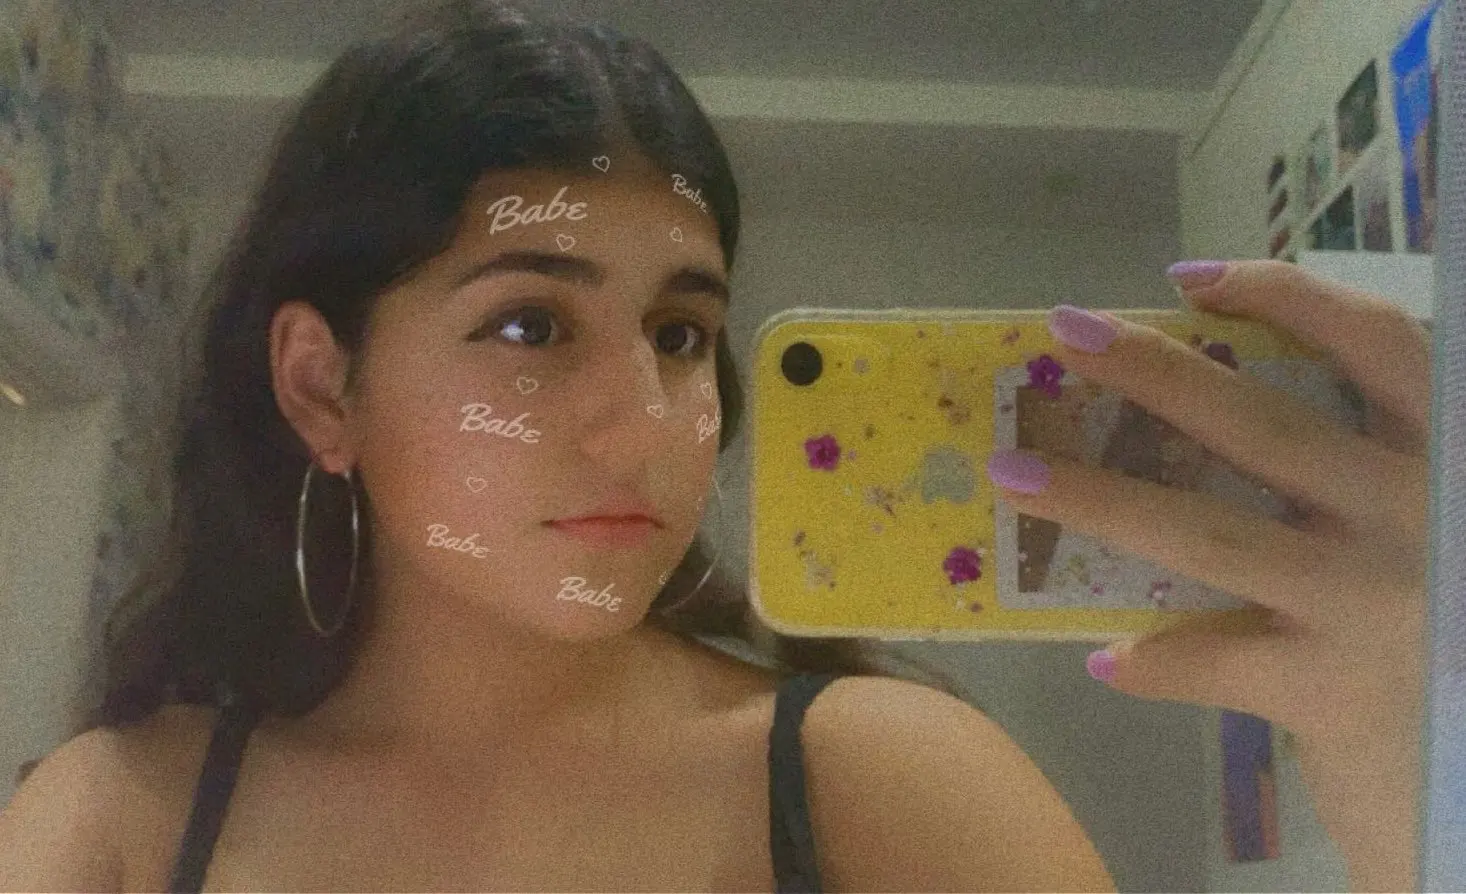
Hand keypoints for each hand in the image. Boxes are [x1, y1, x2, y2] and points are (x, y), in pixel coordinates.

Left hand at [989, 260, 1429, 754]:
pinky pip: (1212, 658)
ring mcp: (1373, 602)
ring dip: (1100, 500)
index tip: (1190, 278)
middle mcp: (1420, 514)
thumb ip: (1366, 474)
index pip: (1378, 345)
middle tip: (1064, 331)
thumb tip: (1207, 422)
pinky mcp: (1333, 689)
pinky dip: (1152, 658)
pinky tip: (1104, 657)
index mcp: (1449, 458)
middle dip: (1152, 371)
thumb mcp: (1435, 524)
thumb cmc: (1450, 631)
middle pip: (1264, 423)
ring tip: (1013, 476)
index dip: (1286, 298)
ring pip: (1209, 533)